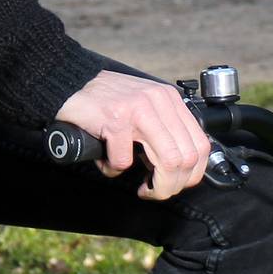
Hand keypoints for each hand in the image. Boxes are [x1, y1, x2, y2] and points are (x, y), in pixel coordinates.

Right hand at [54, 71, 211, 200]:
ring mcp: (139, 109)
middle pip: (187, 158)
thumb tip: (182, 167)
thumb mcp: (146, 107)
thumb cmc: (107, 100)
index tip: (176, 183)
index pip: (201, 145)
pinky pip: (124, 161)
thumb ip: (165, 129)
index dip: (192, 174)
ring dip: (156, 186)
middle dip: (173, 185)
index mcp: (171, 100)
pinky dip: (114, 170)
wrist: (71, 82)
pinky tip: (107, 162)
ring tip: (143, 189)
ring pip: (168, 162)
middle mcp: (159, 101)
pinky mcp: (115, 119)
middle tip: (155, 191)